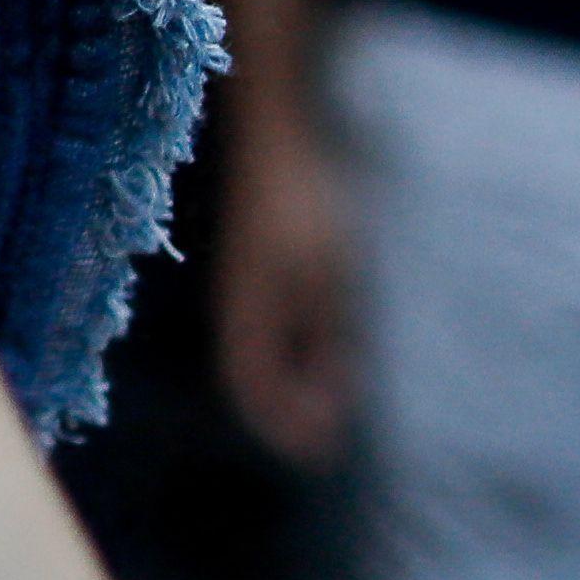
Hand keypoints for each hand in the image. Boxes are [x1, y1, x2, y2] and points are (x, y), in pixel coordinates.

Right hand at [213, 115, 364, 470]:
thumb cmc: (304, 205)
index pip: (253, 392)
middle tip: (338, 426)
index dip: (284, 427)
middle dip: (292, 408)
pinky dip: (300, 345)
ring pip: (263, 349)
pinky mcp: (260, 260)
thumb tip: (333, 396)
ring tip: (341, 388)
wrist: (275, 128)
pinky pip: (273, 323)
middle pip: (255, 376)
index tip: (323, 450)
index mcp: (246, 318)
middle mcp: (237, 305)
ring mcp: (245, 281)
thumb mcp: (329, 280)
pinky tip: (332, 338)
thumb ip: (330, 340)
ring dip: (297, 376)